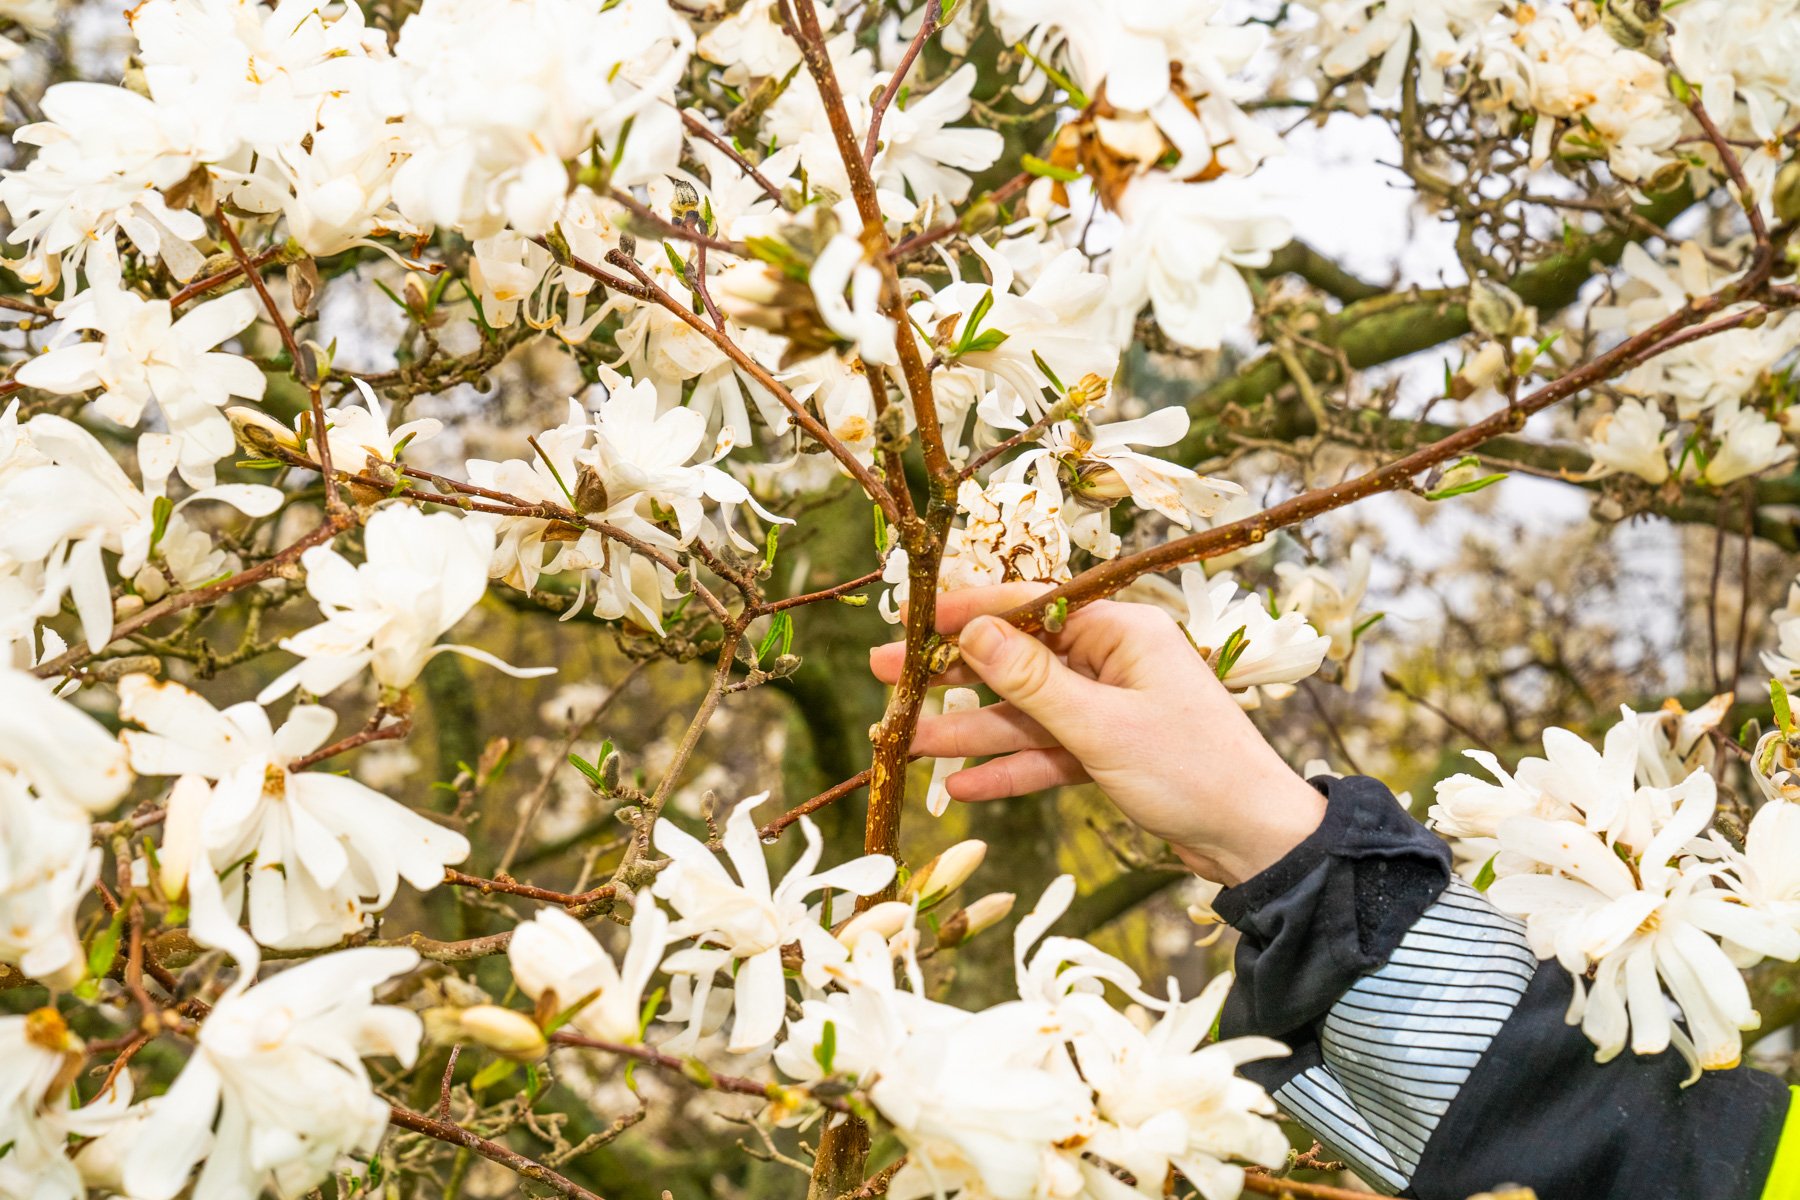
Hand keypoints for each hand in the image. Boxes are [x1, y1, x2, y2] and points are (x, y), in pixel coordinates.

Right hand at [869, 583, 1326, 886]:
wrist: (1256, 840)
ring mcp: (1111, 708)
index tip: (910, 619)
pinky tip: (963, 786)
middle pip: (1017, 661)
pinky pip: (1048, 752)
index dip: (966, 612)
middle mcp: (1113, 660)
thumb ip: (1031, 681)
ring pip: (1025, 714)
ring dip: (970, 731)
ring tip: (905, 743)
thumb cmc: (1192, 770)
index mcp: (1121, 630)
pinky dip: (1011, 769)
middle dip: (952, 675)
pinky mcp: (1111, 752)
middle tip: (885, 678)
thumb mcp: (1101, 725)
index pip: (1030, 606)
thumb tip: (972, 632)